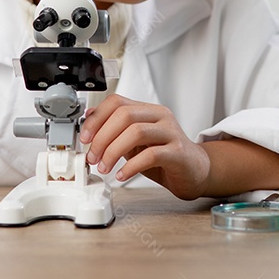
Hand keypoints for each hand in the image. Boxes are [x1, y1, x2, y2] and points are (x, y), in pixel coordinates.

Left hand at [79, 95, 209, 199]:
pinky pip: (151, 155)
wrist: (194, 171)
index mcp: (148, 110)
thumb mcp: (135, 142)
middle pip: (124, 115)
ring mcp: (171, 133)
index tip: (84, 137)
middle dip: (102, 137)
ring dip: (113, 151)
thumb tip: (89, 124)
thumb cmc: (164, 157)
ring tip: (105, 167)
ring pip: (136, 132)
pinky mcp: (178, 152)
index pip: (117, 102)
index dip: (96, 118)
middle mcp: (160, 117)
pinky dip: (131, 166)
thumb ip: (116, 132)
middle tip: (92, 157)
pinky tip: (122, 175)